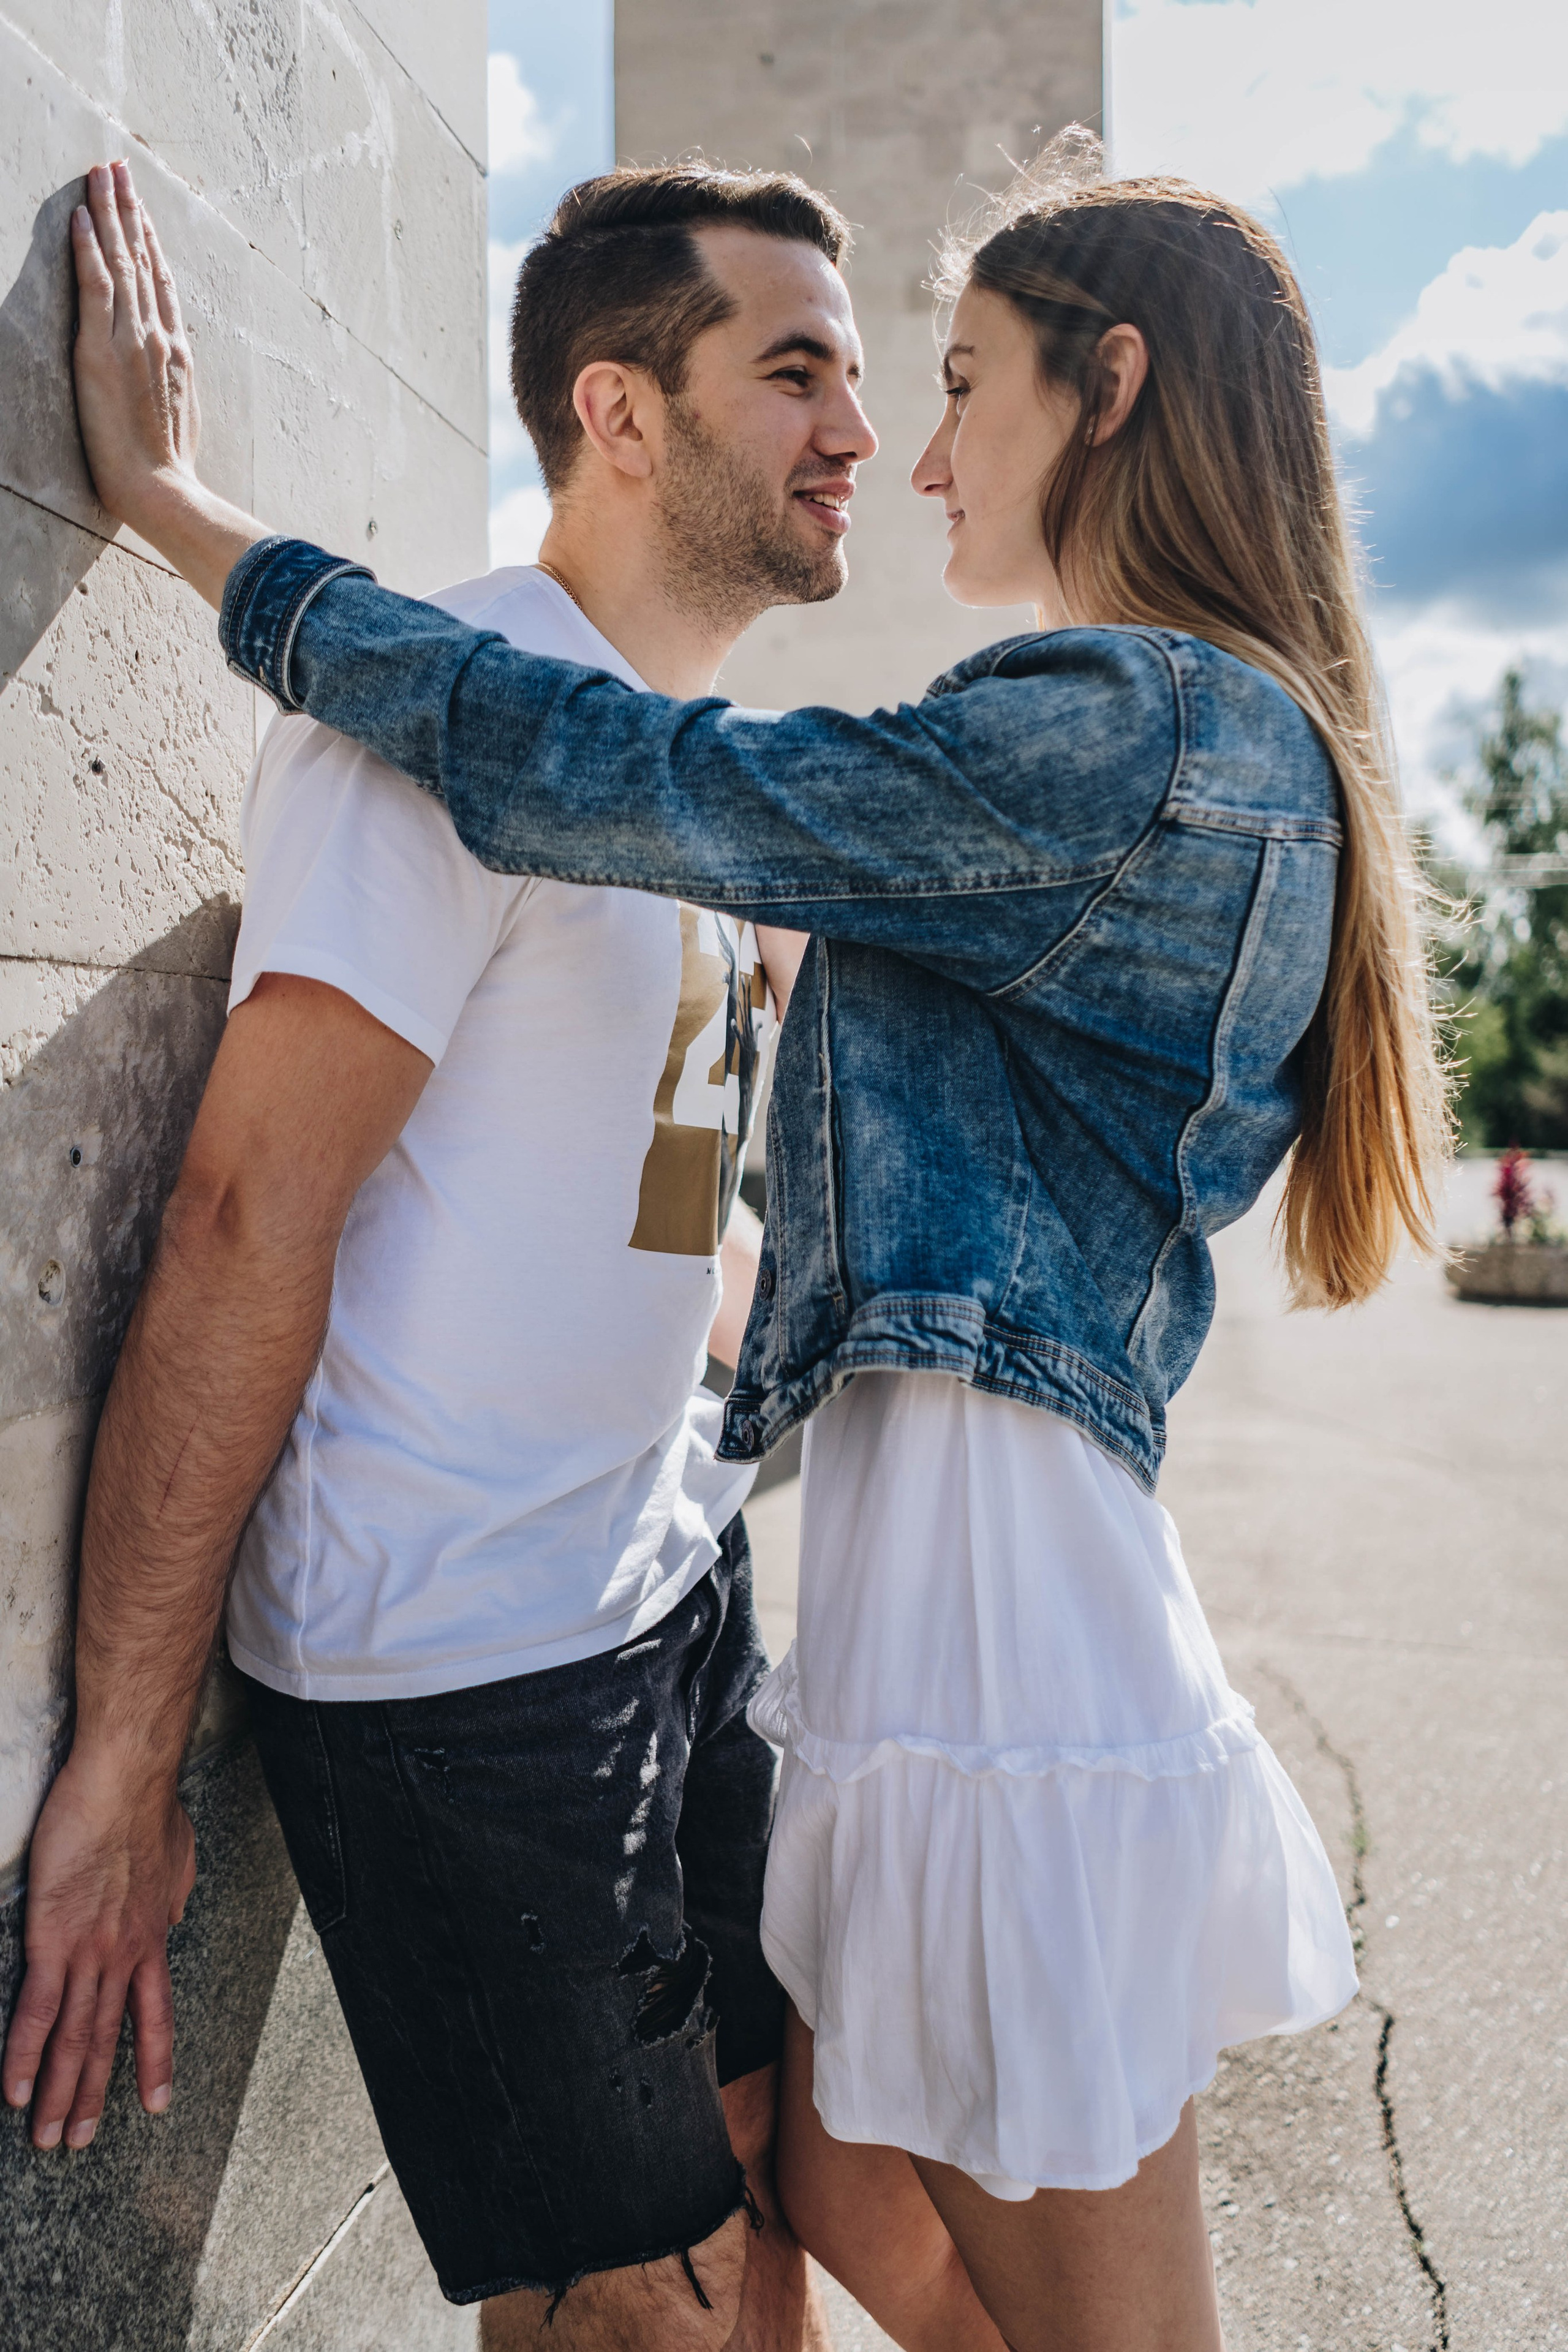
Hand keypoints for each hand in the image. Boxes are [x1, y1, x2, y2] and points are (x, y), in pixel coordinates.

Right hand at [2, 1746, 195, 2149]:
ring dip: (59, 2092)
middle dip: (92, 2096)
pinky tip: (14, 2092)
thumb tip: (174, 1913)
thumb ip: (174, 1894)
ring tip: (47, 2137)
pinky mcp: (52, 1940)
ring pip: (75, 2037)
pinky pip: (39, 2010)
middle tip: (78, 2143)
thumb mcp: (180, 1858)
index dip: (153, 2061)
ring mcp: (90, 1952)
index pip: (154, 2014)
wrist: (126, 1783)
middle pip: (107, 2039)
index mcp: (152, 1938)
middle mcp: (125, 1955)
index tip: (155, 2104)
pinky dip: (25, 2056)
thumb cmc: (149, 1808)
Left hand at [70, 158, 268, 606]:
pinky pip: (95, 286)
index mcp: (176, 351)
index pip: (162, 282)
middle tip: (118, 166)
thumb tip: (171, 367)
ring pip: (121, 261)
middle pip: (143, 259)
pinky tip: (82, 216)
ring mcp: (131, 339)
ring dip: (109, 212)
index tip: (142, 208)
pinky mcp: (101, 350)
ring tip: (100, 173)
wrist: (162, 489)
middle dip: (131, 209)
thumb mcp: (181, 415)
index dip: (151, 240)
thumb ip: (173, 382)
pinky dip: (89, 248)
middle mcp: (157, 336)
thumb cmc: (170, 468)